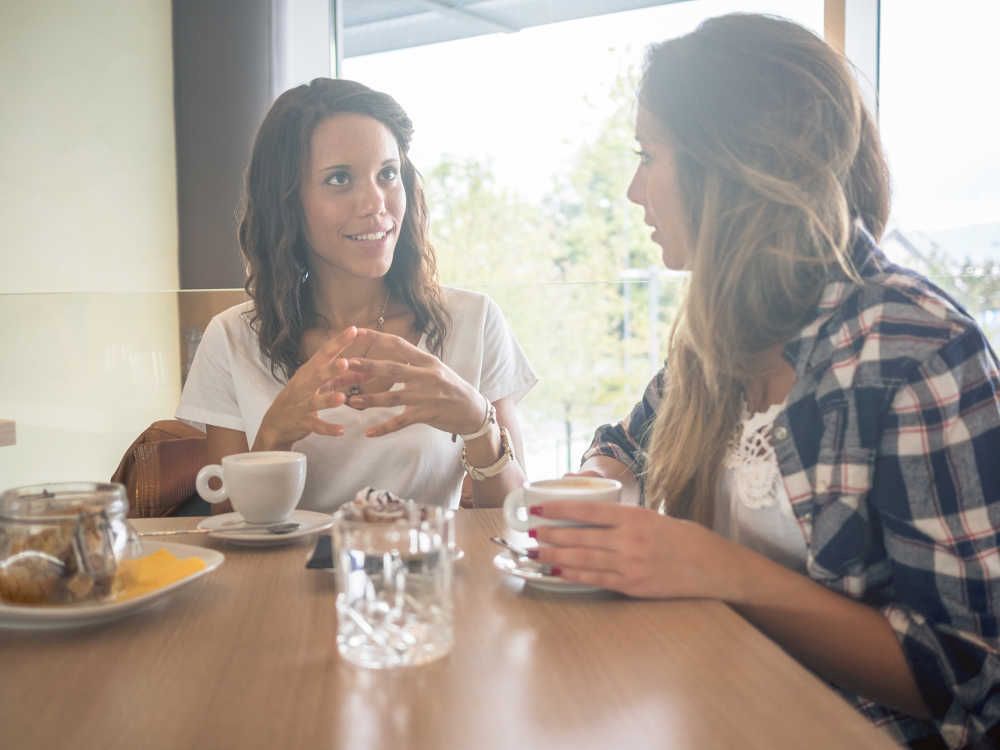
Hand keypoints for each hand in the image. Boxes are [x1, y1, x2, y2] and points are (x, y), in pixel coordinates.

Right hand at [254, 326, 357, 449]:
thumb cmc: (301, 397)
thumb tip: (366, 371)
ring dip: (328, 399)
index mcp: (309, 371)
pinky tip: (341, 431)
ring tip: (342, 398)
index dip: (339, 342)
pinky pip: (316, 425)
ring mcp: (302, 404)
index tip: (354, 330)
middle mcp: (304, 385)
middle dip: (331, 369)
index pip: (325, 353)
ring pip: (316, 401)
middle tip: (345, 362)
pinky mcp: (303, 422)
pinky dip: (328, 428)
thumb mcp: (320, 384)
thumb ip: (343, 378)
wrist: (276, 422)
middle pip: (318, 375)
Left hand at [342, 329, 485, 436]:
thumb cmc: (452, 389)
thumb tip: (391, 354)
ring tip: (351, 401)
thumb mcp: (436, 369)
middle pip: (391, 368)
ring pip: (392, 397)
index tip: (357, 331)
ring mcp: (427, 396)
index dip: (377, 337)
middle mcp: (427, 375)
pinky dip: (384, 428)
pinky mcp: (427, 414)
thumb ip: (414, 363)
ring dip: (369, 399)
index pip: (398, 344)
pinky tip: (368, 433)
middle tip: (344, 365)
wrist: (474, 411)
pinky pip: (401, 422)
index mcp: (427, 361)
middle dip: (366, 366)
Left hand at [530, 501, 743, 599]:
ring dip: (555, 555)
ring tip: (535, 551)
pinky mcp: (631, 585)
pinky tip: (556, 571)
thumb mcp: (652, 516)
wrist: (711, 566)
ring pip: (583, 559)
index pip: (587, 511)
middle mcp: (629, 540)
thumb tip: (587, 512)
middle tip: (529, 531)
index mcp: (634, 517)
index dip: (559, 509)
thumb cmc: (682, 537)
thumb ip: (621, 517)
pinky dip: (573, 575)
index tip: (538, 507)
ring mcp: (630, 565)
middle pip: (580, 537)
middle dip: (550, 534)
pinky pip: (595, 579)